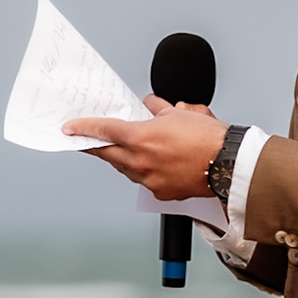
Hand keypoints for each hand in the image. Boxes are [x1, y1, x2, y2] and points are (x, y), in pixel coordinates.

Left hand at [63, 95, 227, 200]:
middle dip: (95, 147)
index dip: (84, 128)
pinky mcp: (160, 193)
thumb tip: (150, 104)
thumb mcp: (180, 113)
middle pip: (107, 154)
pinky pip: (143, 181)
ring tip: (124, 150)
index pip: (103, 130)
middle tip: (85, 142)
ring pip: (125, 168)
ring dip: (121, 158)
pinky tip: (150, 164)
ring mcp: (148, 180)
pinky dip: (143, 171)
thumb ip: (158, 108)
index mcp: (140, 138)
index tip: (70, 129)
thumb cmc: (208, 138)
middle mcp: (139, 161)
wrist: (228, 164)